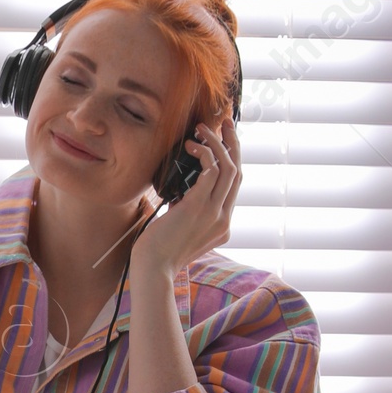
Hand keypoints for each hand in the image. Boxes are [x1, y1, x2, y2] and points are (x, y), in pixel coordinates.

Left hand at [130, 117, 240, 279]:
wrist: (152, 270)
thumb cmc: (158, 253)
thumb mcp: (180, 232)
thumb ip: (188, 215)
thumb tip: (181, 197)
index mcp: (222, 226)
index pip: (234, 187)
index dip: (231, 160)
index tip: (223, 142)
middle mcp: (224, 219)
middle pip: (238, 172)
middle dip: (233, 143)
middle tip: (226, 123)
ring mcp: (214, 213)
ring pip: (228, 167)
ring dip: (216, 143)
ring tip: (201, 129)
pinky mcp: (199, 207)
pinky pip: (210, 170)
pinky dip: (203, 153)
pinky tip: (190, 146)